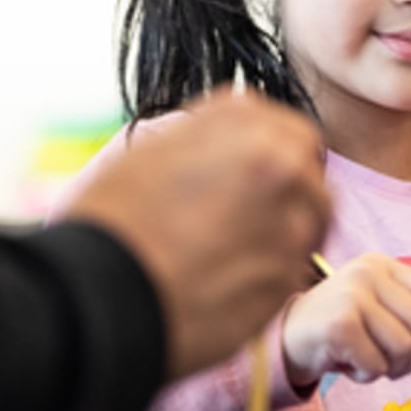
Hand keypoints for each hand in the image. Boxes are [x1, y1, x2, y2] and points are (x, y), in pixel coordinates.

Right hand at [64, 90, 330, 381]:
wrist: (100, 290)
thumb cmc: (112, 221)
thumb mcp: (154, 149)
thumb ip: (210, 141)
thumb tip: (232, 149)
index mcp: (244, 120)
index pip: (292, 132)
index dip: (275, 159)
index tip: (256, 181)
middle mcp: (280, 162)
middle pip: (309, 177)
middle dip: (288, 197)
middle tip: (245, 223)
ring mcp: (292, 221)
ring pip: (308, 226)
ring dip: (282, 237)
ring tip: (229, 257)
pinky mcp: (287, 279)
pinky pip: (292, 272)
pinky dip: (268, 278)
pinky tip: (224, 287)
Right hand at [280, 253, 410, 387]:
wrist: (283, 339)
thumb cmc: (335, 328)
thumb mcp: (374, 312)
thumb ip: (406, 319)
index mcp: (379, 264)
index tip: (400, 335)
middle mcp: (367, 273)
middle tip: (388, 364)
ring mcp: (353, 296)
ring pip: (404, 348)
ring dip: (387, 368)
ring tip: (364, 362)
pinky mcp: (340, 325)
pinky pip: (376, 365)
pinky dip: (365, 375)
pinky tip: (346, 365)